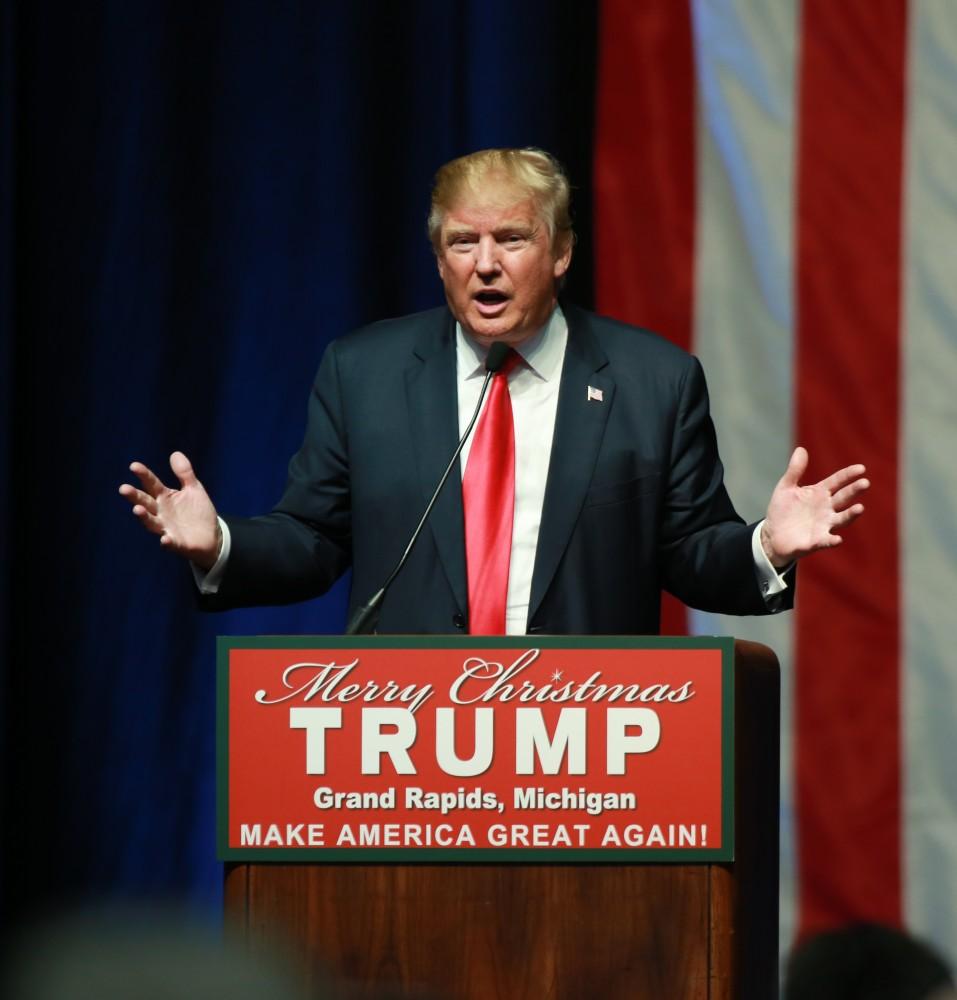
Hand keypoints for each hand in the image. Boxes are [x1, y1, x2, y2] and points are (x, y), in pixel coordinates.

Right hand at [118, 451, 220, 569]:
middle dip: (135, 496)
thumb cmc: (198, 511)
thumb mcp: (194, 489)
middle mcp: (161, 513)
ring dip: (144, 517)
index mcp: (165, 497)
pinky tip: (164, 538)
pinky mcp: (177, 543)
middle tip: (123, 488)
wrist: (212, 536)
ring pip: (152, 523)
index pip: (151, 484)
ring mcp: (167, 528)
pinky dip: (167, 541)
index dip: (144, 475)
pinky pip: (170, 543)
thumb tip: (175, 453)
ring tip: (137, 509)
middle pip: (146, 503)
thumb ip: (184, 473)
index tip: (134, 466)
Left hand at [761, 446, 868, 567]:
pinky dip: (832, 540)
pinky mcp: (816, 541)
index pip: (837, 481)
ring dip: (851, 514)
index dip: (848, 475)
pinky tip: (837, 539)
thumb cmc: (782, 510)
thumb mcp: (786, 487)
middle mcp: (826, 508)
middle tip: (865, 483)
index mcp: (820, 493)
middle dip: (854, 491)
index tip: (861, 468)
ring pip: (842, 519)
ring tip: (860, 508)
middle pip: (844, 498)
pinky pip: (826, 540)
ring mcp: (824, 525)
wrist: (773, 535)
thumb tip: (801, 449)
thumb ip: (794, 470)